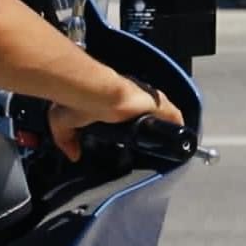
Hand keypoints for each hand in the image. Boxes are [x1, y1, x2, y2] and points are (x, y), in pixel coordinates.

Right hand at [48, 79, 184, 161]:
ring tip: (170, 143)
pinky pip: (174, 118)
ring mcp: (147, 100)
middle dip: (152, 122)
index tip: (134, 129)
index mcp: (114, 97)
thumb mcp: (63, 121)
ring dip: (167, 125)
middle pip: (149, 109)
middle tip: (154, 140)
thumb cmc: (79, 101)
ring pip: (163, 113)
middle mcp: (133, 96)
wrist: (95, 91)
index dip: (133, 118)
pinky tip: (182, 142)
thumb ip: (66, 139)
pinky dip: (178, 128)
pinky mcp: (159, 105)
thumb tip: (73, 155)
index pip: (128, 107)